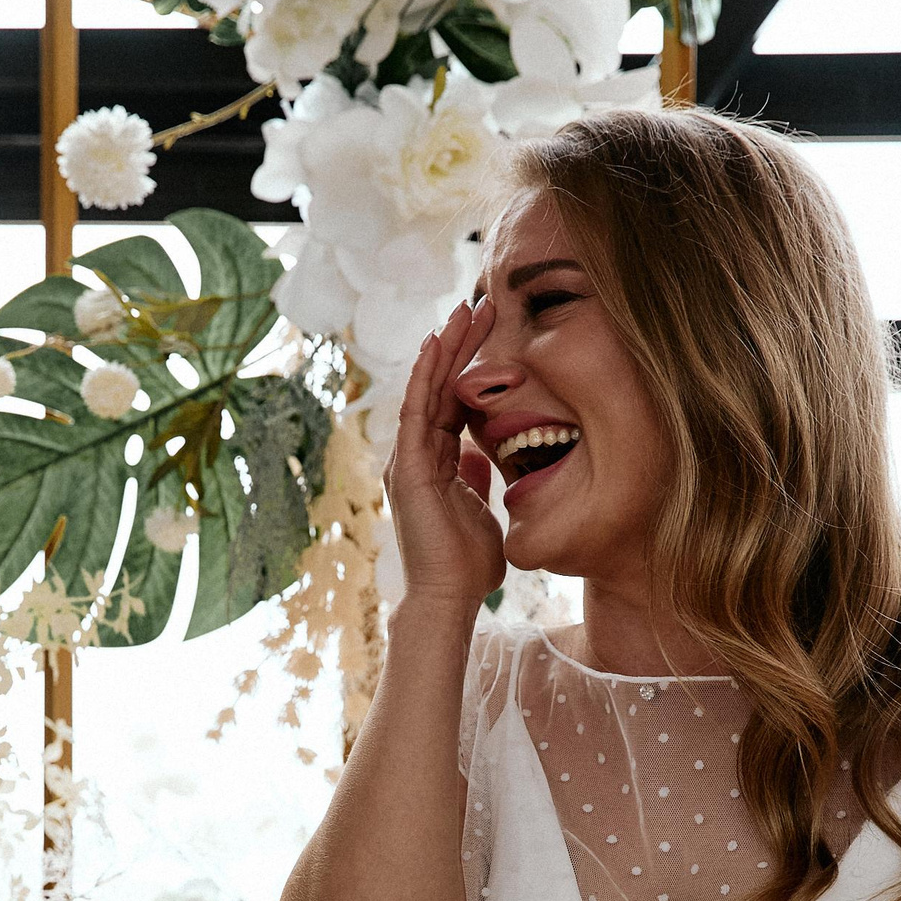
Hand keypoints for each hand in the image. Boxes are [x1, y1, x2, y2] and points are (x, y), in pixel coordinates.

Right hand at [385, 299, 503, 613]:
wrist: (450, 597)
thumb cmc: (468, 565)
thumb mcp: (483, 510)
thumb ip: (479, 481)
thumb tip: (480, 455)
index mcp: (437, 464)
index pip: (454, 402)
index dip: (471, 365)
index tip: (492, 333)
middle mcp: (417, 456)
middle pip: (439, 387)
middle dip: (460, 345)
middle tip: (482, 304)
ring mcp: (408, 459)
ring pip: (426, 389)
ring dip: (446, 348)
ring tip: (464, 310)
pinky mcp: (407, 468)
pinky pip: (415, 410)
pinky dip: (425, 375)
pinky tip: (438, 343)